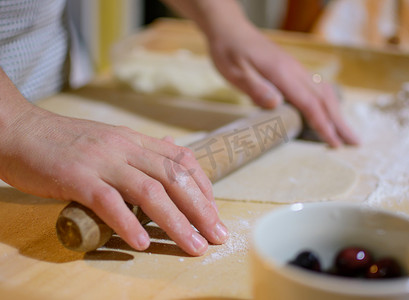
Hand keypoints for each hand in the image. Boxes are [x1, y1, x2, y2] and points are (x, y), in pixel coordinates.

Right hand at [0, 105, 227, 255]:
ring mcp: (102, 162)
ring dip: (176, 222)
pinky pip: (109, 202)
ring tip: (193, 246)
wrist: (21, 132)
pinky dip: (128, 224)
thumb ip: (141, 150)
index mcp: (135, 140)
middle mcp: (125, 148)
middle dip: (201, 209)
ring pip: (150, 192)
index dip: (204, 186)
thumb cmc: (66, 142)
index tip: (213, 211)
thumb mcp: (110, 140)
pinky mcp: (77, 177)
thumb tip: (171, 154)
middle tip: (217, 236)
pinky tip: (142, 244)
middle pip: (174, 179)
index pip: (182, 160)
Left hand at [207, 23, 358, 146]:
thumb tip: (277, 104)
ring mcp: (295, 68)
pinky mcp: (292, 69)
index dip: (323, 125)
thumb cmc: (229, 52)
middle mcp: (295, 70)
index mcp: (282, 73)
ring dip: (337, 113)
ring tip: (347, 131)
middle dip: (340, 122)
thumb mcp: (235, 72)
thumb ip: (256, 88)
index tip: (335, 143)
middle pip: (324, 99)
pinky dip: (327, 102)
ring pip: (323, 92)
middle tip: (355, 142)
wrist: (230, 29)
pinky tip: (330, 110)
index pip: (309, 104)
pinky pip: (316, 87)